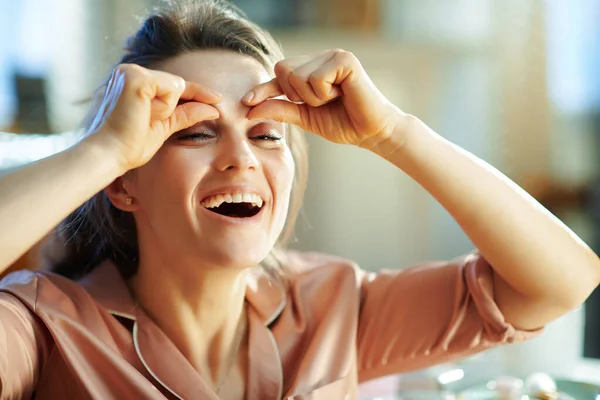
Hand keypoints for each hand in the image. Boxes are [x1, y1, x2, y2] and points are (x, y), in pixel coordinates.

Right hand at [88, 64, 220, 170]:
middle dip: (174, 107)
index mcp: (132, 82)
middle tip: (147, 122)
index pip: (172, 85)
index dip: (197, 93)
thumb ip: (185, 114)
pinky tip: (145, 114)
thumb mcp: (164, 126)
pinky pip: (170, 88)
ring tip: (143, 118)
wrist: (111, 154)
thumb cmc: (130, 144)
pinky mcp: (136, 77)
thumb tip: (213, 109)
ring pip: (174, 86)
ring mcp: (131, 72)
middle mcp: (129, 72)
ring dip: (166, 108)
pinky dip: (164, 106)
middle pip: (176, 84)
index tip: (217, 99)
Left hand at [244, 49, 403, 148]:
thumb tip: (250, 108)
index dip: (264, 88)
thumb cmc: (342, 123)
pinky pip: (315, 78)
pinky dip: (324, 93)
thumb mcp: (305, 117)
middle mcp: (321, 57)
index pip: (279, 74)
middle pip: (283, 70)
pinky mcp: (344, 59)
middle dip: (295, 95)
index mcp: (312, 68)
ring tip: (333, 99)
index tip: (247, 101)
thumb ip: (281, 109)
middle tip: (319, 103)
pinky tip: (341, 94)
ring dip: (312, 97)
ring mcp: (332, 55)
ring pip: (298, 76)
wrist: (371, 132)